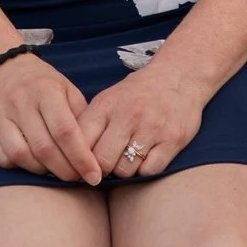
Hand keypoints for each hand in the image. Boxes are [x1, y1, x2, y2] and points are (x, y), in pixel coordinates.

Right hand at [0, 53, 101, 184]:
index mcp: (46, 91)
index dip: (81, 157)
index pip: (65, 131)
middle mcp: (20, 103)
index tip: (94, 175)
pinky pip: (2, 158)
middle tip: (78, 178)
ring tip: (56, 171)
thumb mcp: (65, 88)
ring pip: (21, 155)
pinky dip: (20, 168)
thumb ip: (80, 115)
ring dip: (42, 171)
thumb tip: (94, 149)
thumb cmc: (40, 82)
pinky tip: (34, 165)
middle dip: (65, 170)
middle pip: (44, 148)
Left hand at [78, 60, 211, 180]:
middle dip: (101, 170)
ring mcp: (152, 127)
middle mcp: (129, 115)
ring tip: (127, 159)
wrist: (179, 75)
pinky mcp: (173, 140)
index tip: (80, 167)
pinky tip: (145, 158)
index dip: (77, 161)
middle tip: (105, 167)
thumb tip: (67, 158)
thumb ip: (88, 125)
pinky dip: (144, 170)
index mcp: (107, 105)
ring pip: (126, 170)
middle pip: (102, 161)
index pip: (81, 142)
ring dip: (124, 170)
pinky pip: (150, 171)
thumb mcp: (108, 100)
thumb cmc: (137, 93)